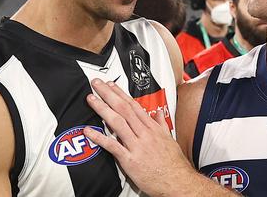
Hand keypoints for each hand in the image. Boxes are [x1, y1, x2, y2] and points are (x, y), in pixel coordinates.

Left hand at [83, 79, 198, 196]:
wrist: (178, 182)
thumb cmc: (173, 163)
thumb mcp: (170, 139)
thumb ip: (161, 125)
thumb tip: (157, 114)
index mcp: (152, 128)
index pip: (134, 106)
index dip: (121, 94)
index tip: (111, 85)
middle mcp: (144, 134)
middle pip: (123, 109)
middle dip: (108, 95)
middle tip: (96, 84)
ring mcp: (137, 146)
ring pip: (117, 123)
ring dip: (102, 109)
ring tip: (91, 100)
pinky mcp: (130, 160)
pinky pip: (113, 146)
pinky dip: (99, 138)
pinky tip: (88, 131)